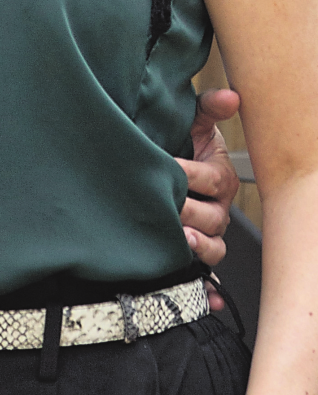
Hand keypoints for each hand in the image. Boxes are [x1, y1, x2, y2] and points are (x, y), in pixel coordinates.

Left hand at [177, 88, 240, 308]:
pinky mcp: (198, 255)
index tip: (167, 167)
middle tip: (164, 207)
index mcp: (220, 179)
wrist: (171, 167)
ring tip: (179, 241)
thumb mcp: (193, 124)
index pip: (209, 180)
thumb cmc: (184, 147)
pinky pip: (210, 279)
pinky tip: (210, 299)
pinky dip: (211, 291)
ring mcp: (209, 235)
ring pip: (212, 249)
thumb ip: (208, 108)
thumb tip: (230, 95)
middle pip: (209, 217)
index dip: (187, 174)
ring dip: (197, 248)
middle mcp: (218, 211)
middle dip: (185, 212)